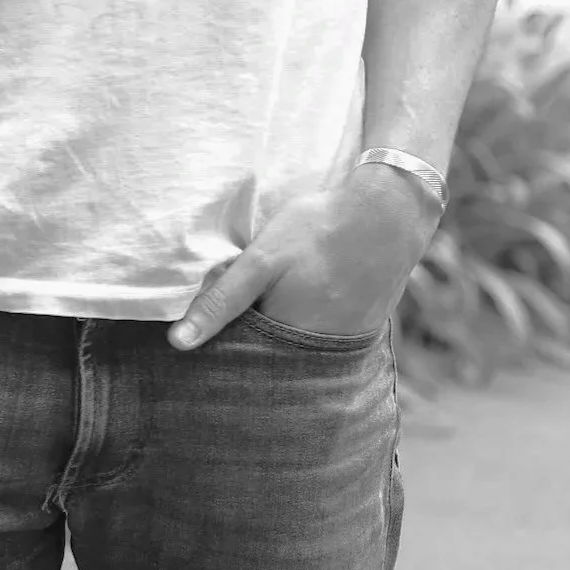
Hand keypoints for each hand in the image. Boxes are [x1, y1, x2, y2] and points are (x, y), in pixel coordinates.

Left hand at [171, 162, 439, 348]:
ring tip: (283, 294)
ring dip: (280, 331)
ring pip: (295, 346)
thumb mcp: (261, 261)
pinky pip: (322, 337)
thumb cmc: (320, 230)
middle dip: (251, 339)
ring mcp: (344, 342)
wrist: (392, 211)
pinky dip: (307, 323)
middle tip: (255, 302)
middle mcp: (318, 352)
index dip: (223, 343)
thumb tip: (178, 344)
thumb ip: (221, 302)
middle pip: (269, 355)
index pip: (240, 357)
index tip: (211, 329)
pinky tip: (309, 295)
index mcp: (287, 339)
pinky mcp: (363, 330)